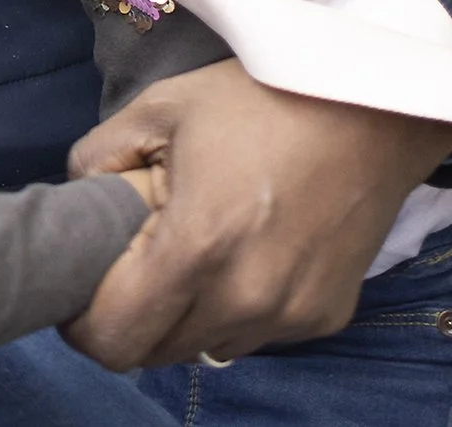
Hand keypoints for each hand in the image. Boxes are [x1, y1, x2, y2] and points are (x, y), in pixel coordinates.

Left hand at [61, 58, 451, 367]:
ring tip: (200, 248)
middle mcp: (245, 297)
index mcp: (198, 247)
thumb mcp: (162, 107)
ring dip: (187, 314)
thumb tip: (76, 200)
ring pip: (205, 346)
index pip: (114, 338)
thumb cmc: (262, 99)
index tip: (83, 288)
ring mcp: (289, 314)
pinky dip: (237, 307)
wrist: (374, 105)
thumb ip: (99, 157)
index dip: (84, 321)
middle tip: (139, 259)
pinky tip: (249, 250)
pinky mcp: (324, 316)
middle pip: (154, 352)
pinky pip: (256, 334)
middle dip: (133, 315)